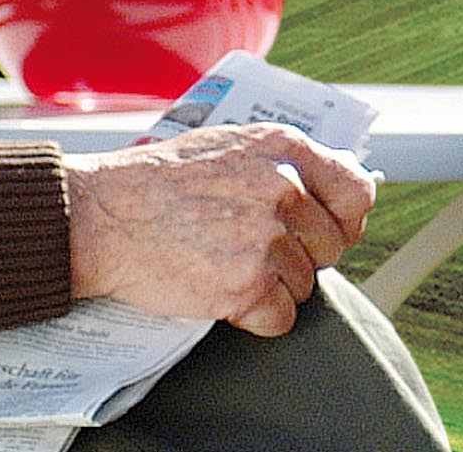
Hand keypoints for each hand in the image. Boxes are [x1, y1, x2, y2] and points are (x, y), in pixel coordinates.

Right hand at [64, 123, 377, 335]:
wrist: (104, 213)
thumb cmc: (161, 181)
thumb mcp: (231, 145)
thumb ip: (283, 163)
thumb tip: (333, 187)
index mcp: (285, 148)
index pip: (357, 191)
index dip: (345, 219)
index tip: (327, 231)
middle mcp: (284, 187)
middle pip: (332, 247)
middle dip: (300, 257)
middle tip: (253, 251)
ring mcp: (266, 237)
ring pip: (305, 285)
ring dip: (272, 286)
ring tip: (225, 264)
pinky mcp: (246, 284)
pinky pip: (281, 318)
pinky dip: (255, 316)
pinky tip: (221, 291)